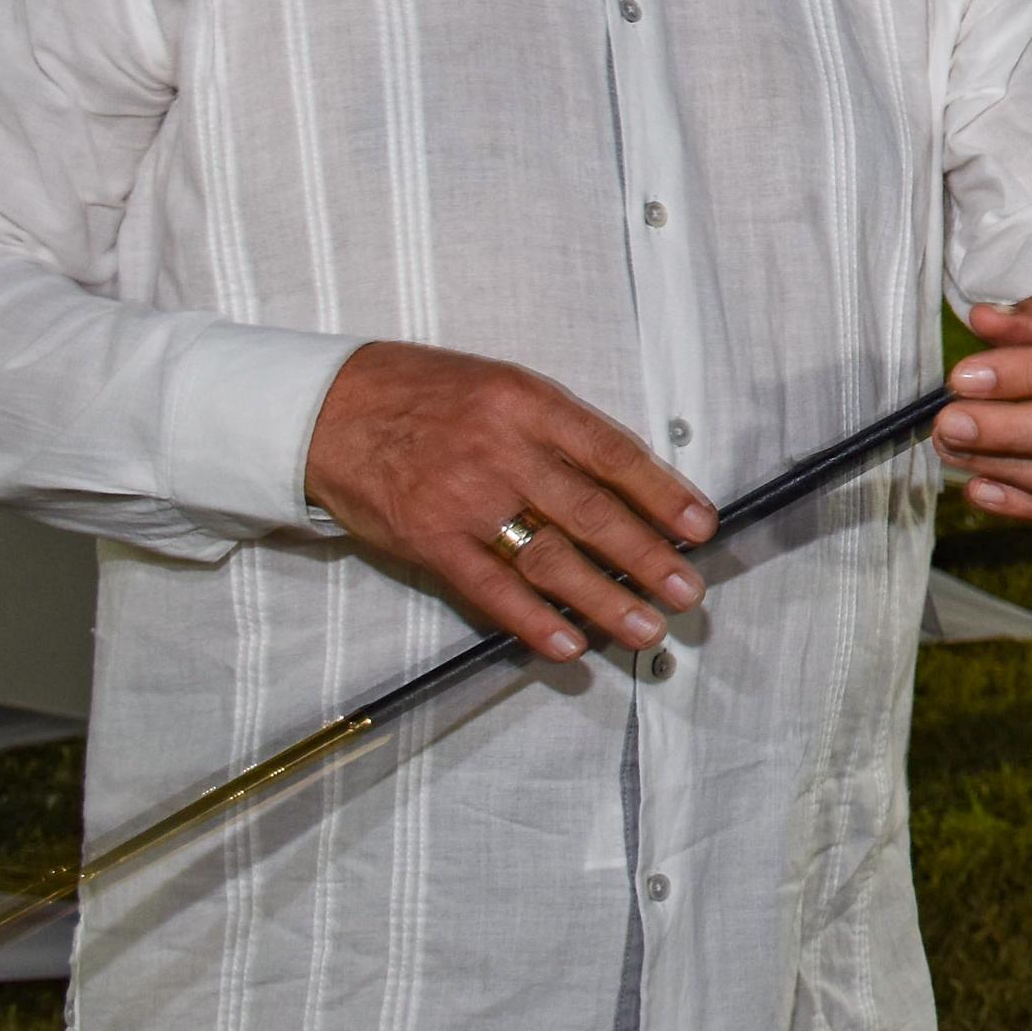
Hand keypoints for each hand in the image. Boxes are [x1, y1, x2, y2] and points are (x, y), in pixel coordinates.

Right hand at [304, 343, 715, 662]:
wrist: (331, 409)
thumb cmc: (428, 396)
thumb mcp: (504, 388)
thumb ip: (562, 433)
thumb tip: (630, 486)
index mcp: (530, 404)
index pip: (613, 454)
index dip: (663, 493)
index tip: (700, 527)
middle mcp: (503, 450)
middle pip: (590, 511)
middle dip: (647, 556)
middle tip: (687, 590)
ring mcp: (466, 500)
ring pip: (549, 556)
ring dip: (603, 597)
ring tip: (644, 626)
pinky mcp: (430, 541)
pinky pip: (490, 588)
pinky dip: (532, 620)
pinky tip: (568, 642)